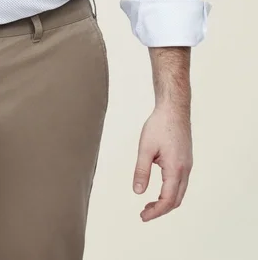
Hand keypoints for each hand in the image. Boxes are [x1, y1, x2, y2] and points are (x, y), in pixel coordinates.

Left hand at [133, 104, 192, 221]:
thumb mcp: (145, 148)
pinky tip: (159, 188)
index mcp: (175, 169)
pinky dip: (170, 191)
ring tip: (149, 204)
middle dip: (160, 210)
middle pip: (176, 200)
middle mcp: (185, 170)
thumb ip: (141, 171)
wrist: (174, 108)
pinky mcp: (186, 160)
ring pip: (180, 192)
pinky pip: (181, 182)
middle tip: (144, 213)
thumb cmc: (159, 125)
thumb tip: (137, 192)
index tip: (143, 217)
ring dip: (166, 201)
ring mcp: (187, 165)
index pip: (167, 200)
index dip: (155, 212)